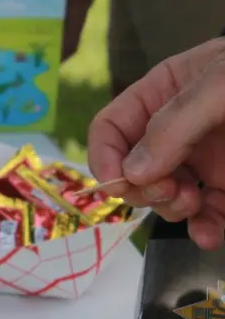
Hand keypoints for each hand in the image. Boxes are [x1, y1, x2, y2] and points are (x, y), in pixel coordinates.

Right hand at [88, 39, 224, 249]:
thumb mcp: (222, 85)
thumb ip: (174, 125)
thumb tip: (134, 173)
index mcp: (166, 94)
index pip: (111, 128)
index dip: (105, 157)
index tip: (122, 182)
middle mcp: (178, 131)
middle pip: (132, 171)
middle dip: (145, 189)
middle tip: (171, 191)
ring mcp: (203, 161)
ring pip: (163, 199)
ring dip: (172, 210)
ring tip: (195, 204)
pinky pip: (202, 218)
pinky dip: (202, 230)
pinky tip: (209, 233)